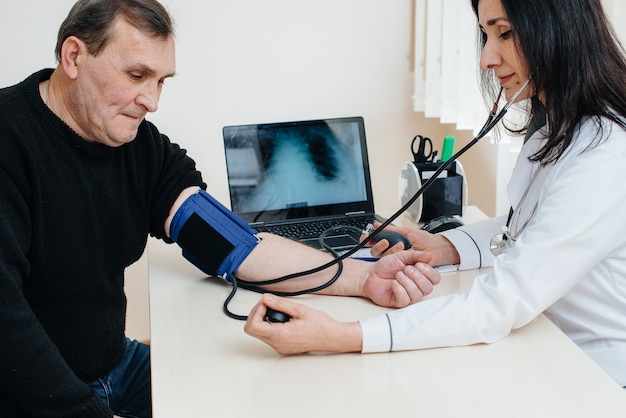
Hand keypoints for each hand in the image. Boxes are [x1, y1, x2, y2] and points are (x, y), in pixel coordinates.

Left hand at [244, 294, 361, 354]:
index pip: (252, 326)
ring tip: (279, 311)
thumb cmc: (320, 325)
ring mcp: (280, 348)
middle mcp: (278, 344)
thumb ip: (280, 304)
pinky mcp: (283, 348)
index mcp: (280, 335)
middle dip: (258, 313)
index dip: (256, 311)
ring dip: (264, 319)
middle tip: (271, 304)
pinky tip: (283, 319)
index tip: (267, 303)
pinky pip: (269, 336)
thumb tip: (265, 298)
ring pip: (260, 333)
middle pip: (253, 330)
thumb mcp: (300, 309)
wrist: (332, 337)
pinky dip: (271, 326)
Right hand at [361, 222, 458, 264]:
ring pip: (382, 258)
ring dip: (388, 250)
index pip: (376, 242)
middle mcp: (392, 253)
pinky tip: (400, 253)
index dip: (370, 239)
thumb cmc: (425, 241)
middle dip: (377, 245)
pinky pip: (391, 264)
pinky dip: (395, 259)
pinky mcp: (401, 269)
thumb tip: (380, 225)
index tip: (368, 236)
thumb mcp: (407, 232)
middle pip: (376, 251)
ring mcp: (396, 261)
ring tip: (400, 245)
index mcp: (393, 242)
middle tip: (384, 241)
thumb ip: (393, 229)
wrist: (436, 250)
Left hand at [363, 250, 440, 307]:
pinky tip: (394, 283)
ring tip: (398, 275)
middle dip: (417, 276)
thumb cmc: (386, 266)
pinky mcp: (399, 302)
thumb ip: (416, 255)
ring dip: (407, 282)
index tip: (418, 264)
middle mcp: (417, 286)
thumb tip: (429, 256)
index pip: (435, 278)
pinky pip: (405, 299)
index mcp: (421, 275)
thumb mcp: (402, 256)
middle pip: (428, 288)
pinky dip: (399, 289)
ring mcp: (409, 295)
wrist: (371, 273)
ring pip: (417, 294)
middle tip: (406, 269)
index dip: (429, 272)